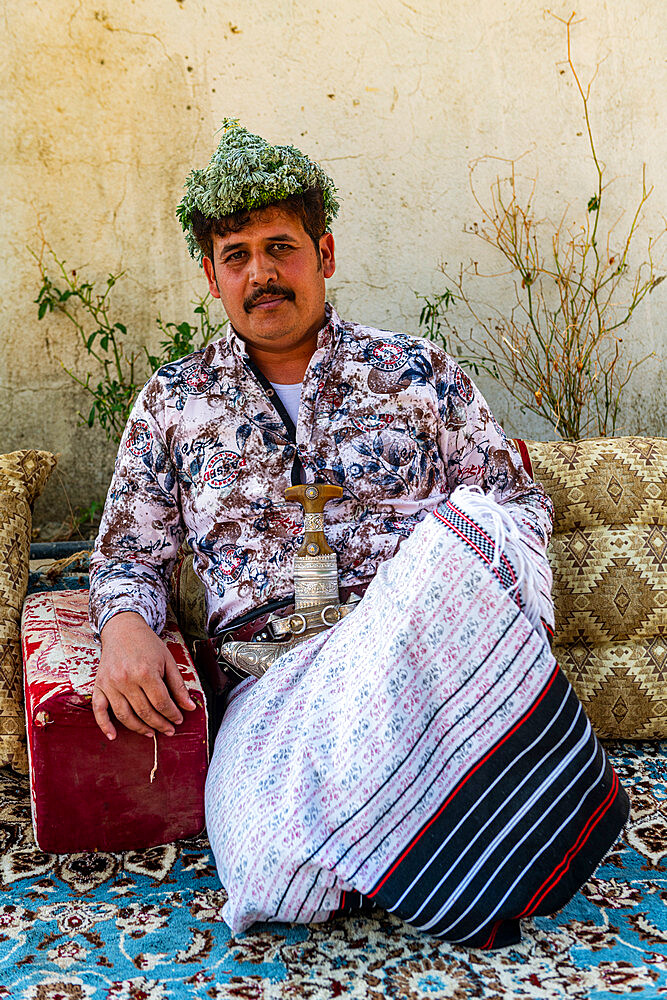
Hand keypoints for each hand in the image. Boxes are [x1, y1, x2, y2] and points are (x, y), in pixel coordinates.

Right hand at [93, 611, 195, 739]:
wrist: (122, 629)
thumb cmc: (147, 644)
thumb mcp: (167, 660)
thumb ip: (178, 685)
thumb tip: (189, 707)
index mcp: (146, 672)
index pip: (161, 702)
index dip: (172, 714)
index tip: (179, 720)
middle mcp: (126, 679)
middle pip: (144, 711)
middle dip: (159, 724)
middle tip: (169, 730)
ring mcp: (110, 683)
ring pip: (124, 715)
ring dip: (139, 728)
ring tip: (151, 733)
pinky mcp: (99, 685)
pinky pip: (98, 710)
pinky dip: (104, 725)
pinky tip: (113, 736)